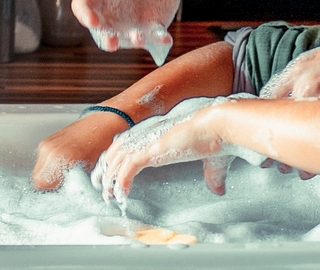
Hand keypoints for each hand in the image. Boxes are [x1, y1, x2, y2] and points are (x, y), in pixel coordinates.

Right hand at [31, 110, 131, 190]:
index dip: (49, 192)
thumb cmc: (101, 145)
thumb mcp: (90, 171)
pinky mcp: (46, 142)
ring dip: (46, 175)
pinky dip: (48, 165)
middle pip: (37, 180)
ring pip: (37, 170)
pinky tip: (62, 164)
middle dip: (47, 185)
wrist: (102, 123)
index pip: (41, 186)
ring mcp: (47, 146)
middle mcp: (51, 152)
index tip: (57, 194)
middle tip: (61, 186)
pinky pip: (41, 160)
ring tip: (63, 174)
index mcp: (62, 161)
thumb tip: (64, 195)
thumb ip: (73, 184)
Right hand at [67, 0, 190, 54]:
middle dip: (105, 39)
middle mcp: (110, 10)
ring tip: (139, 38)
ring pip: (127, 38)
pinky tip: (165, 39)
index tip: (92, 20)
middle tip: (111, 43)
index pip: (83, 6)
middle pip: (102, 31)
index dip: (84, 14)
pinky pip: (154, 37)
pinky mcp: (152, 25)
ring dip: (132, 41)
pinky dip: (159, 40)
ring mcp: (131, 21)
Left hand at [91, 96, 235, 201]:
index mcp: (158, 133)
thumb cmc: (216, 137)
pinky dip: (122, 181)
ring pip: (117, 159)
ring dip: (110, 178)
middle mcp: (149, 135)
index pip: (127, 142)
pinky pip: (128, 168)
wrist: (218, 125)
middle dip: (105, 168)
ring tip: (107, 195)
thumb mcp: (210, 160)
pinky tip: (122, 194)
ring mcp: (149, 142)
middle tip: (100, 186)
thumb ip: (210, 175)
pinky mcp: (152, 150)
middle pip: (115, 150)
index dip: (117, 158)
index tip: (112, 173)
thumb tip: (218, 188)